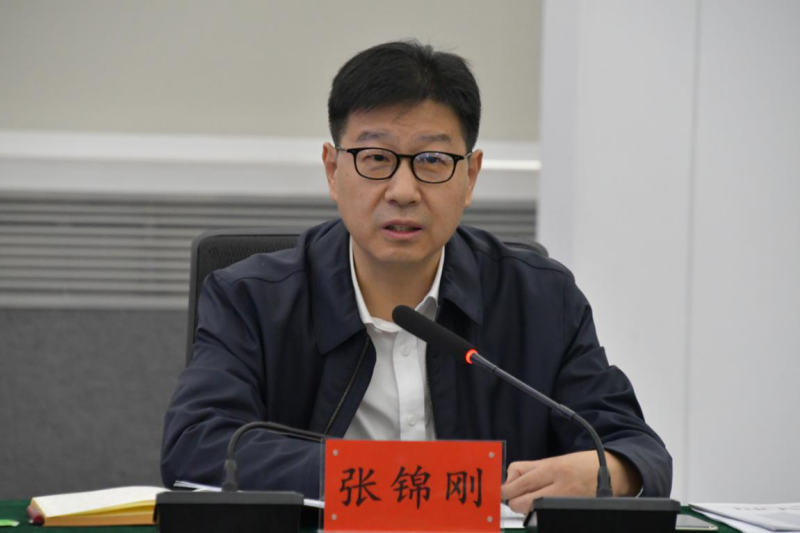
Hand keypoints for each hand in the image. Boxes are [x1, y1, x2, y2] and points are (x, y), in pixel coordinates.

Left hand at [501, 450, 641, 513]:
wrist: (611, 472)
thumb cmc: (580, 465)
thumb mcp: (552, 460)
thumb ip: (527, 469)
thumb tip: (507, 481)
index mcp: (553, 469)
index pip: (519, 483)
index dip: (505, 489)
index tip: (501, 491)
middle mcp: (561, 486)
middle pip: (522, 502)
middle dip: (514, 501)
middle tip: (515, 496)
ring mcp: (567, 502)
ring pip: (532, 511)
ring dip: (527, 507)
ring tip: (532, 499)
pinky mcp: (571, 511)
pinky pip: (546, 515)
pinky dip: (540, 512)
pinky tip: (543, 505)